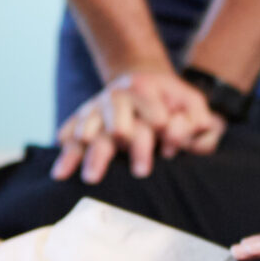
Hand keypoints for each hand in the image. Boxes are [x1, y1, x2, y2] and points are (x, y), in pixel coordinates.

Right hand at [51, 69, 223, 181]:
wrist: (143, 81)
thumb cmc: (174, 104)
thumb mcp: (195, 106)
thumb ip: (199, 123)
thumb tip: (176, 139)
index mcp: (145, 88)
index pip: (152, 109)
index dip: (160, 124)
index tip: (171, 146)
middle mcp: (117, 96)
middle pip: (117, 121)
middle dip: (127, 140)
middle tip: (141, 172)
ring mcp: (96, 107)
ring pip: (89, 128)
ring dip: (92, 154)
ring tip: (92, 178)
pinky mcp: (82, 118)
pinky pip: (69, 133)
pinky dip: (65, 152)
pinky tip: (61, 173)